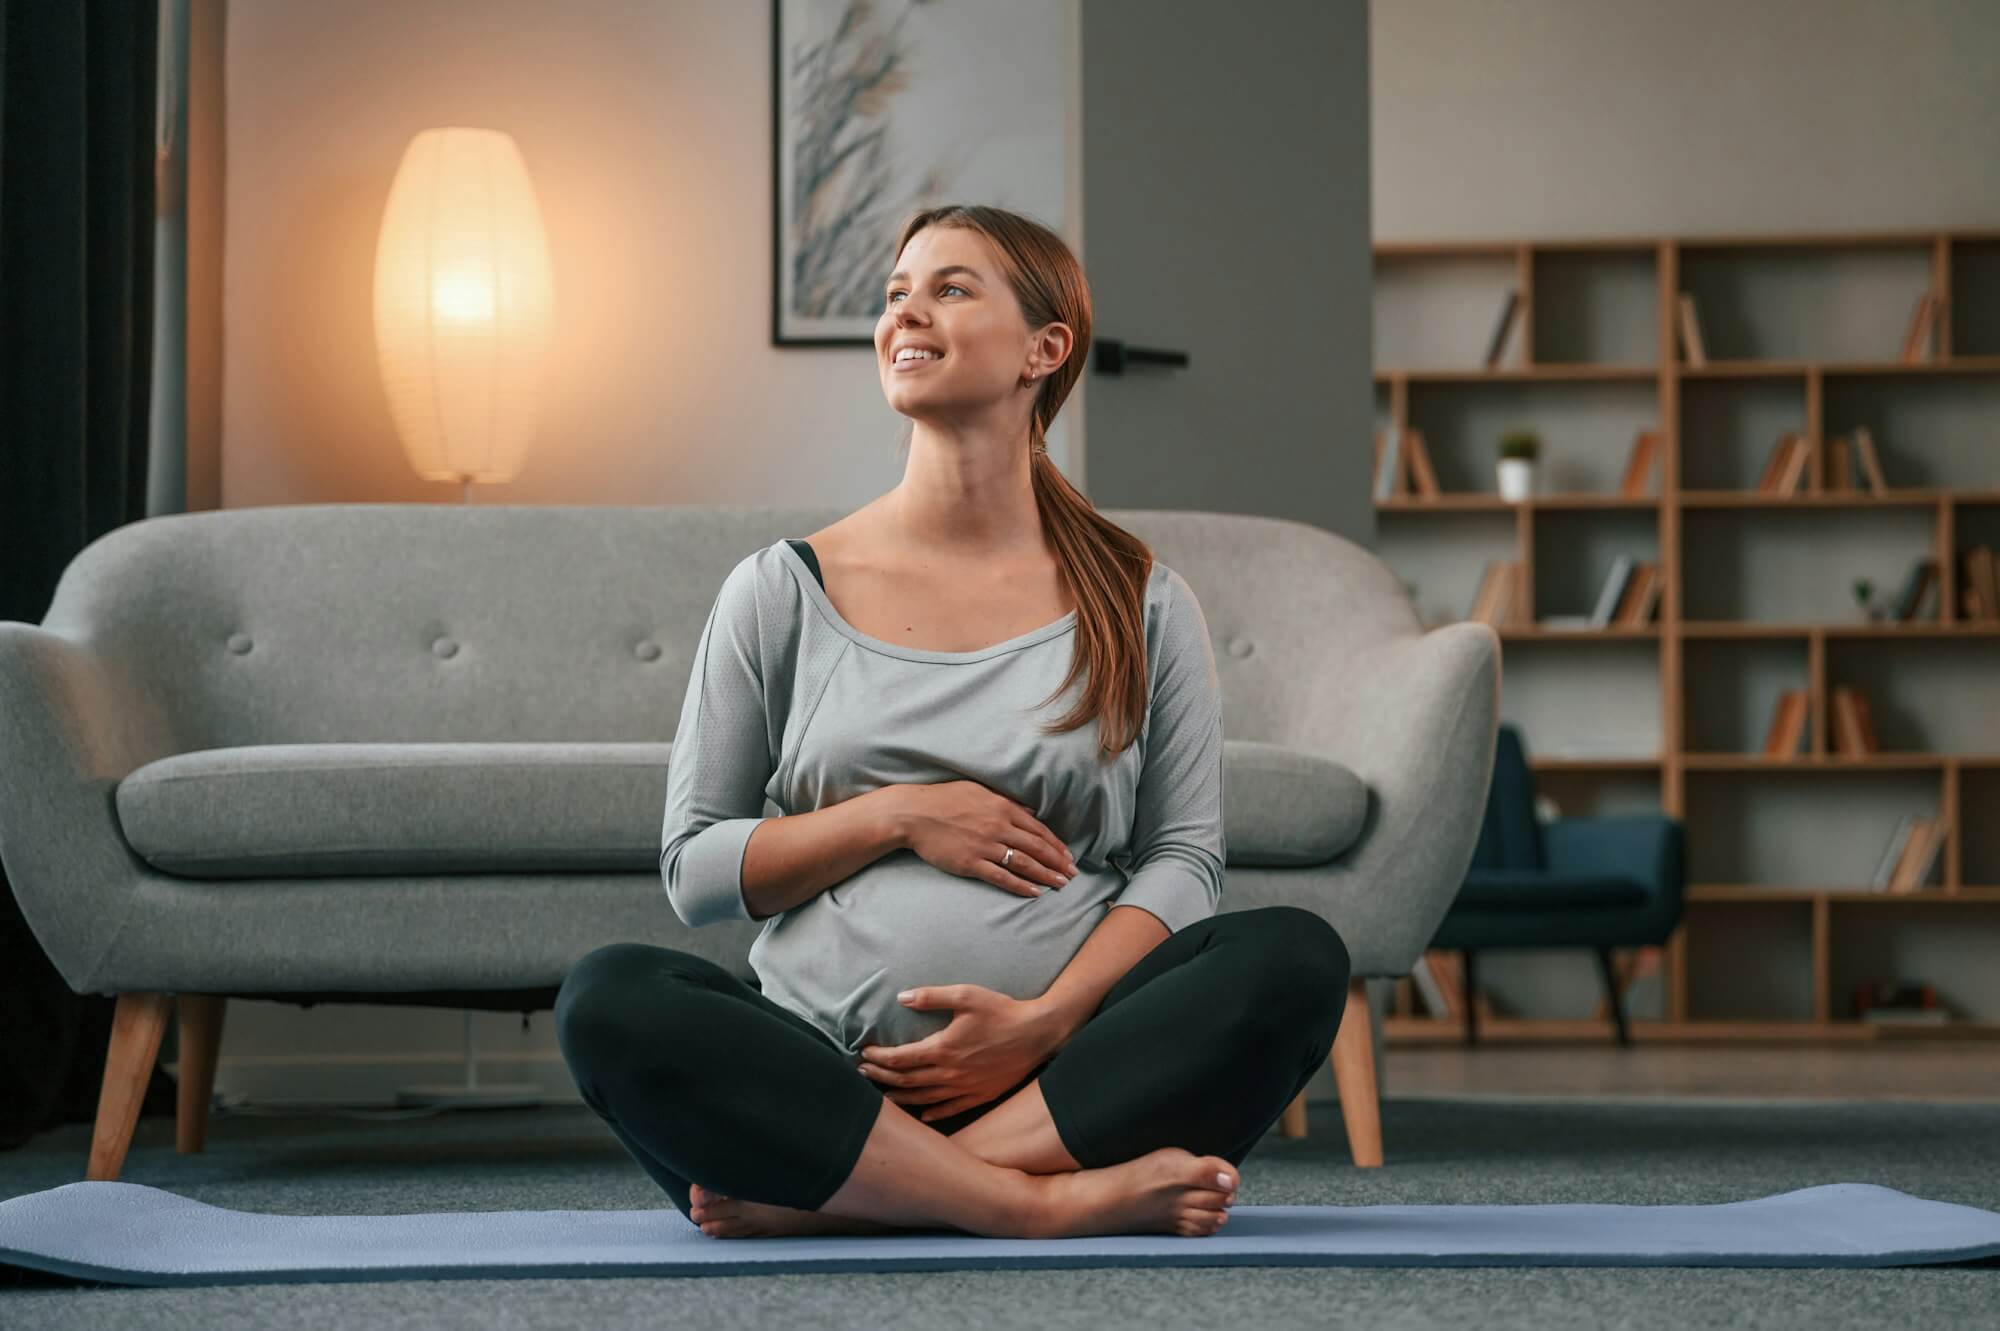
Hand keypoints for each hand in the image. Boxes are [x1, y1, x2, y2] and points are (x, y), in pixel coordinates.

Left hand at [857, 984, 1062, 1120]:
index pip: (900, 1059)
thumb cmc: (1002, 1011)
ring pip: (924, 1099)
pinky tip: (922, 1114)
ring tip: (882, 1096)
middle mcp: (950, 1074)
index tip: (864, 1054)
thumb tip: (901, 997)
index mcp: (943, 1049)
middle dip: (881, 1078)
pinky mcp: (981, 1095)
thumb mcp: (966, 995)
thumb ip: (931, 996)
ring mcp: (965, 1088)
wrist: (1038, 1034)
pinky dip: (932, 1112)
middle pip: (907, 1081)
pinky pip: (950, 1108)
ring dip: (900, 1097)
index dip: (879, 1058)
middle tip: (862, 1075)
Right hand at [897, 781, 1077, 898]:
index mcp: (1002, 808)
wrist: (914, 814)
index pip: (1038, 829)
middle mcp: (999, 827)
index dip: (1056, 844)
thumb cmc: (944, 799)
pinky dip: (1021, 886)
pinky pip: (1002, 877)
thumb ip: (1006, 801)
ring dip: (1046, 875)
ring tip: (1061, 885)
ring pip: (1024, 863)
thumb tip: (1029, 809)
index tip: (1068, 856)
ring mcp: (986, 846)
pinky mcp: (971, 863)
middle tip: (1073, 874)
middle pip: (1037, 848)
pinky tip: (1035, 893)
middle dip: (1058, 862)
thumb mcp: (979, 791)